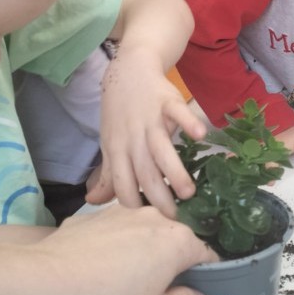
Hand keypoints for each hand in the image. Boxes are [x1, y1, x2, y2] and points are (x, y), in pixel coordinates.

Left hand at [36, 204, 218, 294]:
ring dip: (142, 253)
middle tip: (155, 294)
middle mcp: (155, 218)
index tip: (193, 294)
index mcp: (178, 241)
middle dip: (171, 264)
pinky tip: (96, 270)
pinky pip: (115, 233)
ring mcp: (123, 212)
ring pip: (144, 234)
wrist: (45, 281)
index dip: (205, 276)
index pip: (206, 255)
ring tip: (122, 281)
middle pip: (174, 241)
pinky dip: (114, 248)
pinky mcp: (95, 215)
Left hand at [86, 44, 206, 216]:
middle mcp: (132, 138)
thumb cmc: (121, 112)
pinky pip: (178, 113)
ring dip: (174, 171)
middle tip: (176, 219)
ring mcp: (150, 119)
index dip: (135, 206)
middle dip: (159, 198)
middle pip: (144, 173)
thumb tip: (93, 202)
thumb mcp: (111, 143)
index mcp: (117, 150)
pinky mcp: (167, 102)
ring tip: (189, 192)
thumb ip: (108, 175)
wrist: (129, 70)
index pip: (122, 185)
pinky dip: (188, 123)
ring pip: (161, 149)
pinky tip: (200, 136)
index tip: (151, 223)